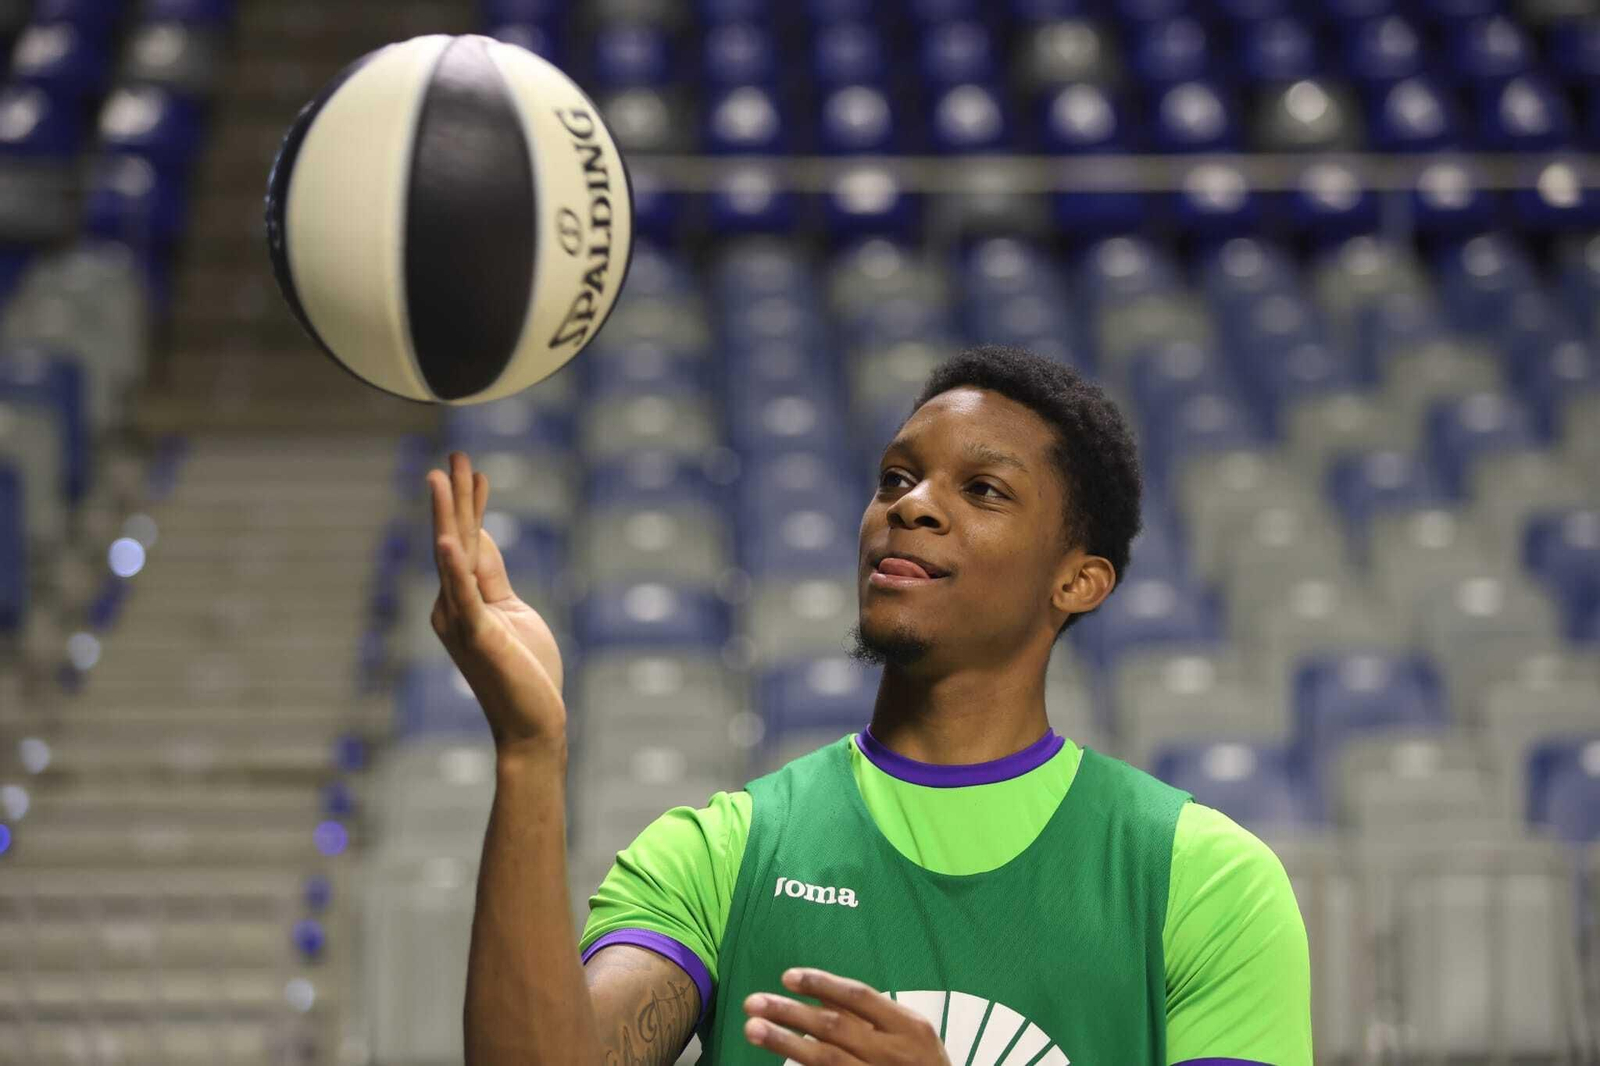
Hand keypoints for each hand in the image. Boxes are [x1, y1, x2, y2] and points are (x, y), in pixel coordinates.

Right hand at [427, 451, 565, 756]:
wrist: (532, 725)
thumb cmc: (525, 674)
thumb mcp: (512, 612)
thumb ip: (492, 577)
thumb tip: (481, 538)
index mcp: (463, 600)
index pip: (468, 542)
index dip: (474, 505)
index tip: (477, 470)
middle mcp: (451, 606)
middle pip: (456, 539)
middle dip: (457, 495)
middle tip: (455, 454)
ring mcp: (459, 619)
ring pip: (453, 556)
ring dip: (450, 513)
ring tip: (444, 475)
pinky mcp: (477, 634)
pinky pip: (463, 593)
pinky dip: (454, 565)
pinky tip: (449, 538)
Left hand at [743, 968, 951, 1064]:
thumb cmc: (922, 1062)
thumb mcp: (910, 1032)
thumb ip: (870, 1014)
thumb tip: (820, 993)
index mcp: (908, 1027)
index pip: (859, 997)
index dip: (822, 984)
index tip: (787, 976)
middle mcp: (892, 1054)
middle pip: (834, 1028)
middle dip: (790, 1013)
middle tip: (753, 1002)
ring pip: (825, 1060)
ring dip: (785, 1043)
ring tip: (753, 1028)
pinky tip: (780, 1063)